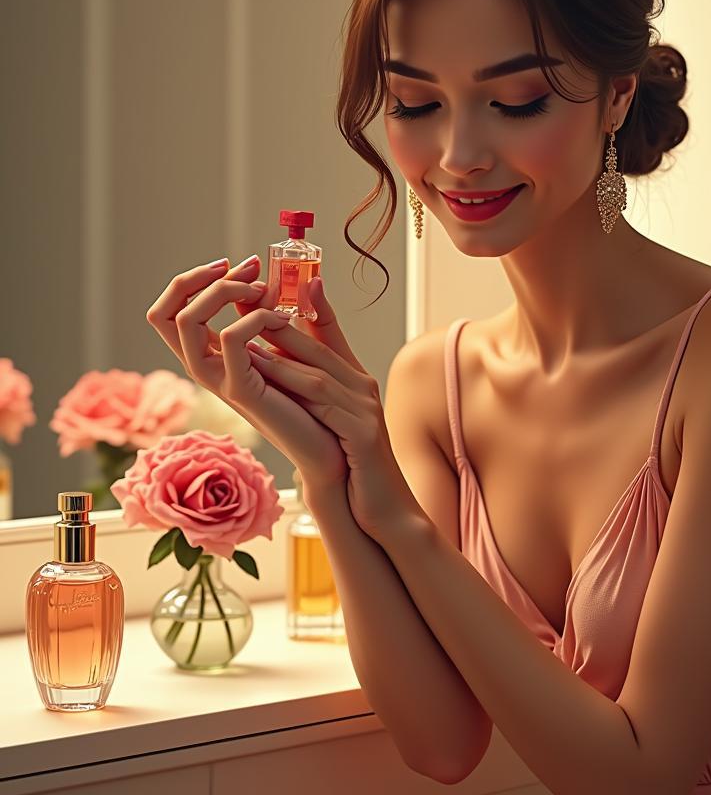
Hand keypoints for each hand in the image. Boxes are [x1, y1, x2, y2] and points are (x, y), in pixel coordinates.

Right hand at [146, 255, 347, 492]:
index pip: (172, 313)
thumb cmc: (314, 402)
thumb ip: (276, 316)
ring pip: (187, 321)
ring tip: (264, 291)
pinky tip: (283, 318)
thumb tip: (270, 280)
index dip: (194, 281)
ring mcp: (220, 380)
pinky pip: (231, 340)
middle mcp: (208, 368)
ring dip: (224, 292)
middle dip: (199, 279)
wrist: (331, 450)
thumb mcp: (293, 348)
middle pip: (163, 314)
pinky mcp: (243, 391)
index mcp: (215, 356)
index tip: (240, 265)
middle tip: (247, 268)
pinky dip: (255, 317)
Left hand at [243, 275, 422, 542]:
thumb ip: (313, 391)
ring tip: (243, 338)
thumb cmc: (354, 467)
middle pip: (322, 344)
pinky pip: (322, 403)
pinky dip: (292, 386)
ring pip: (319, 370)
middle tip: (245, 303)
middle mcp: (363, 387)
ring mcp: (365, 408)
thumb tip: (280, 366)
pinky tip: (263, 378)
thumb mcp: (333, 421)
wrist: (382, 509)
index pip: (330, 333)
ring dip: (279, 352)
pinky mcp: (362, 433)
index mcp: (356, 381)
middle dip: (282, 319)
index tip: (272, 285)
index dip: (305, 304)